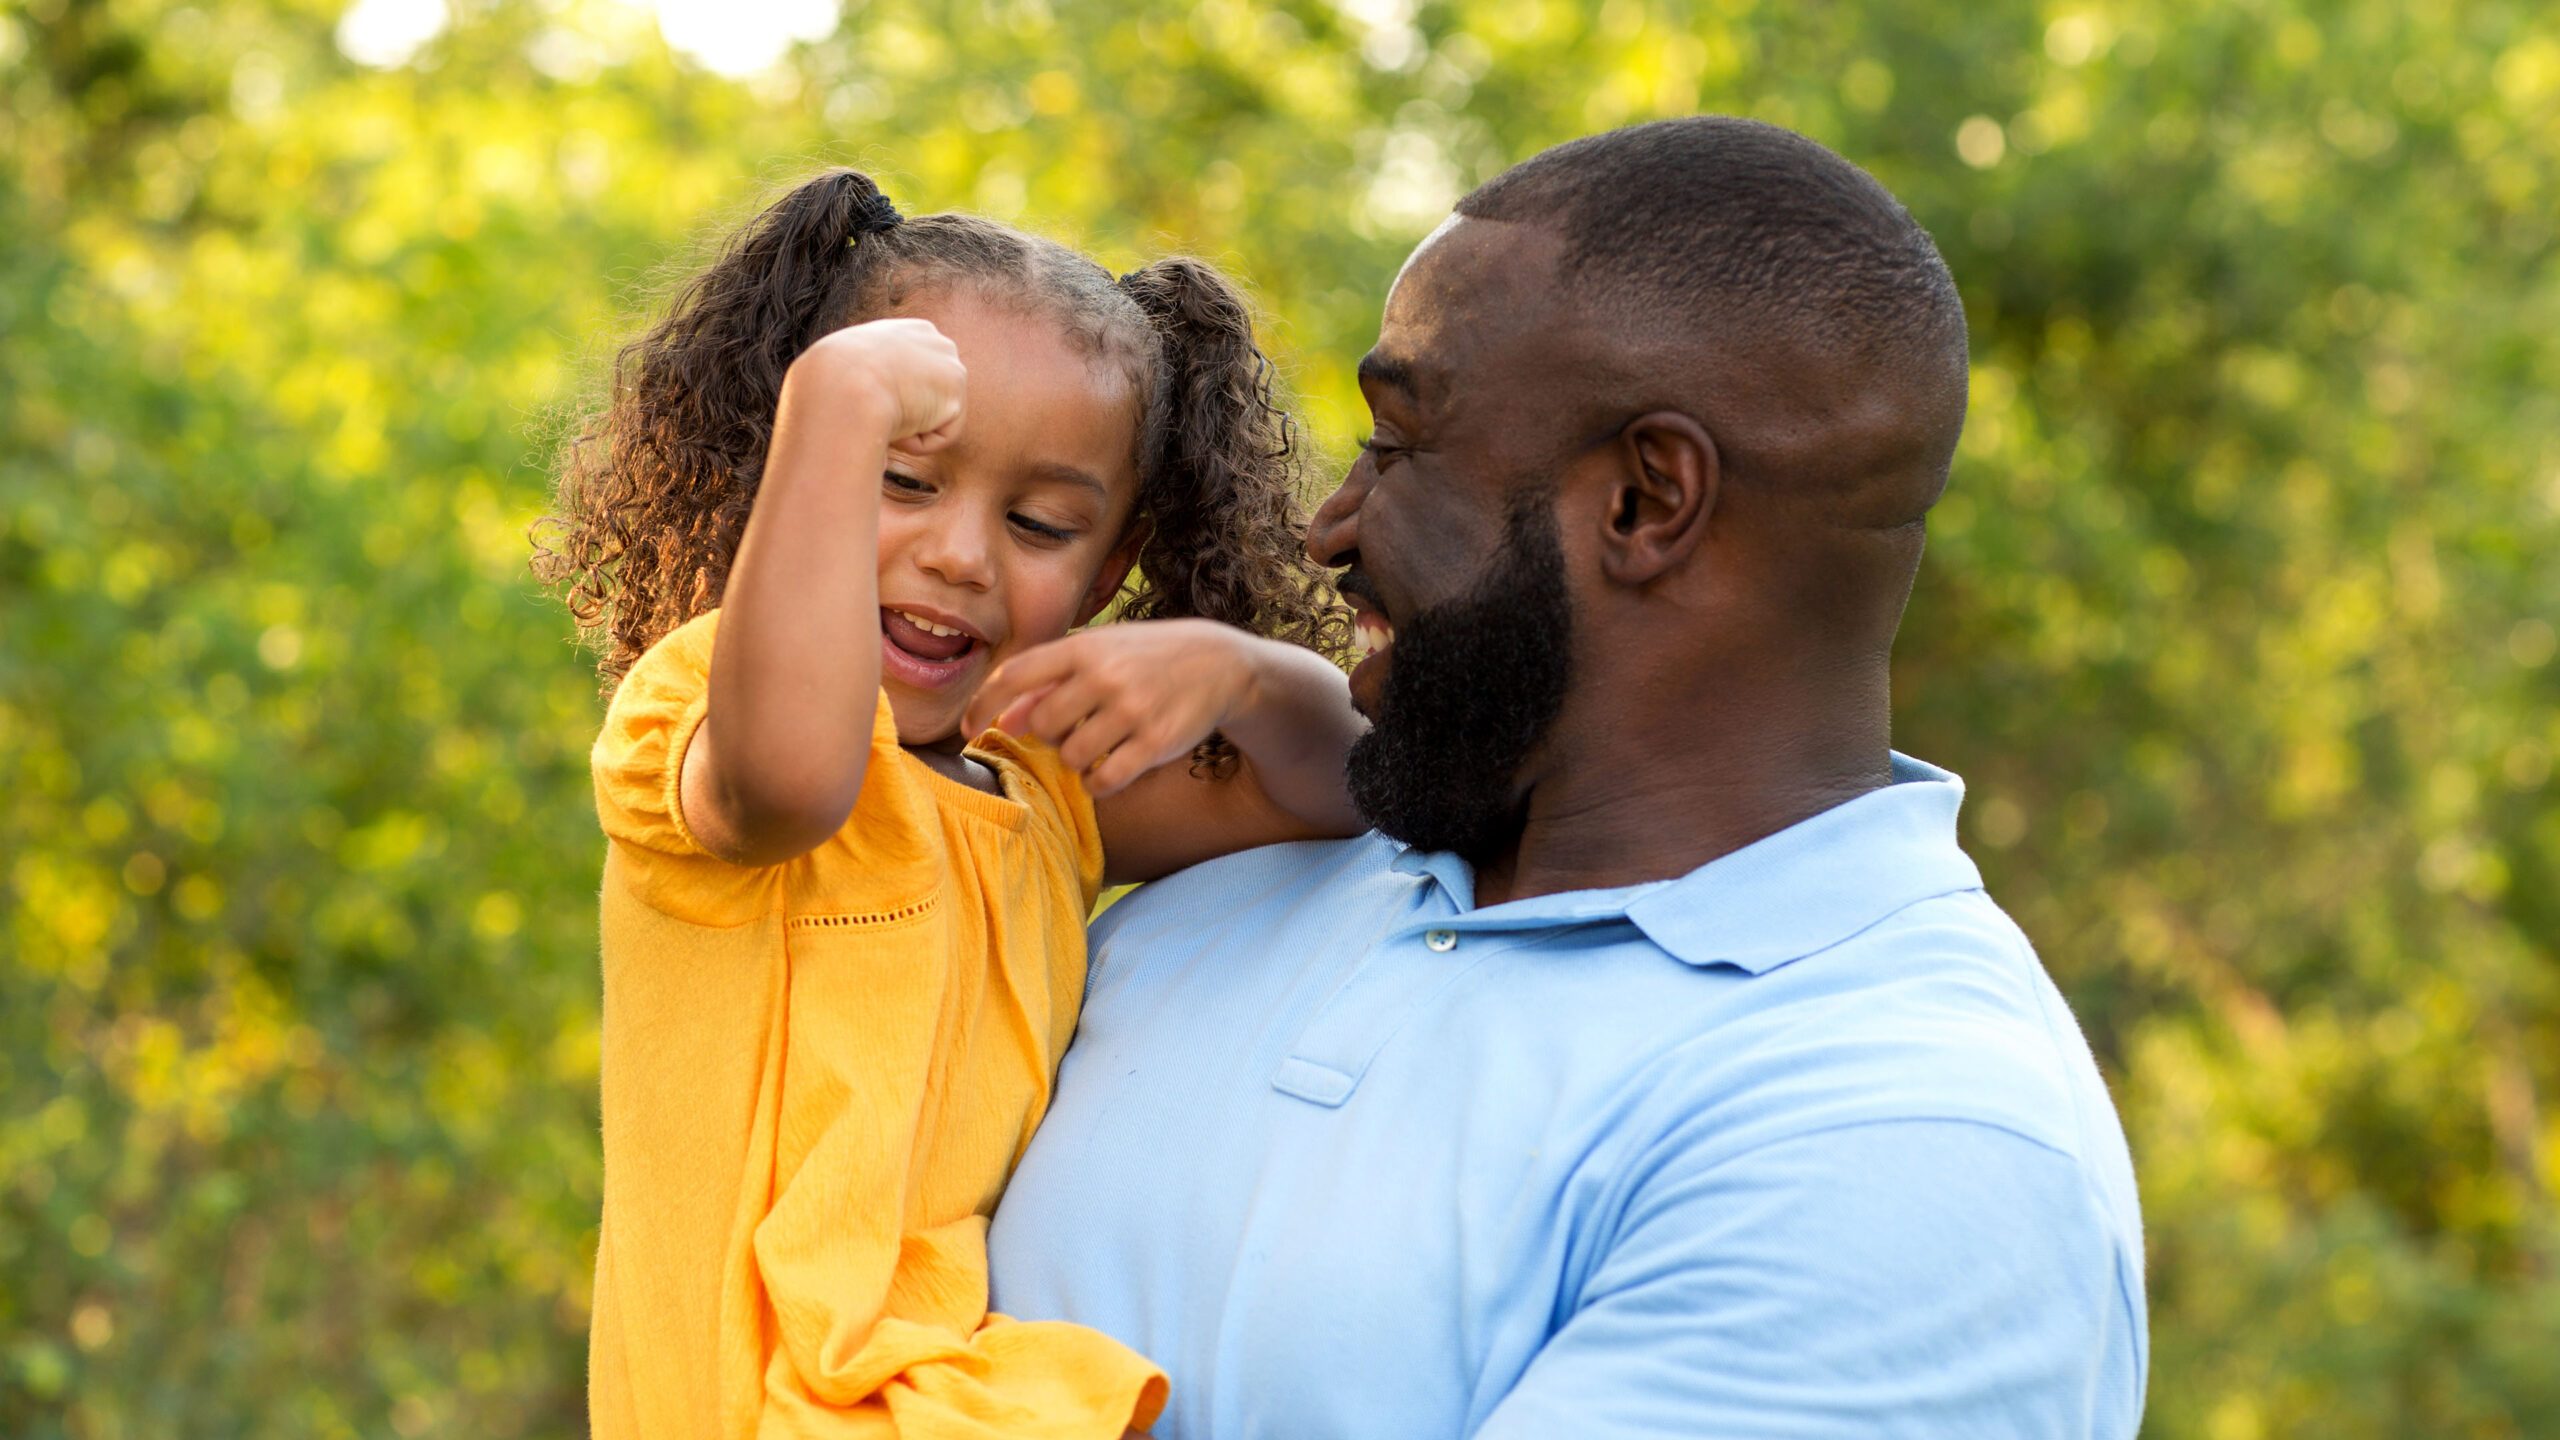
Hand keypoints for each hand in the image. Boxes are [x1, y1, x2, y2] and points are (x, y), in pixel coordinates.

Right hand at [786, 317, 966, 450]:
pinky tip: (897, 427)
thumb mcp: (847, 365)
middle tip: (876, 412)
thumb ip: (869, 375)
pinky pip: (937, 437)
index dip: (892, 395)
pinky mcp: (956, 397)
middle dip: (906, 411)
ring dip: (906, 426)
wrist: (841, 385)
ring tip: (881, 414)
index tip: (871, 399)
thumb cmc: (828, 380)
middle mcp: (937, 341)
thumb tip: (862, 403)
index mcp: (912, 330)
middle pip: (928, 396)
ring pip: (930, 418)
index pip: (915, 373)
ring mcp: (951, 366)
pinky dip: (916, 443)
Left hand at [964, 619, 1271, 797]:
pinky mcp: (1155, 744)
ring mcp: (1131, 711)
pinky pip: (1103, 780)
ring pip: (1071, 756)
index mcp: (1084, 648)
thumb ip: (1050, 680)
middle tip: (1073, 728)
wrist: (1219, 663)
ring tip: (1097, 745)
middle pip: (1043, 724)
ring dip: (1075, 760)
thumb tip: (1001, 718)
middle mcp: (1105, 677)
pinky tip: (1109, 768)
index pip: (1014, 675)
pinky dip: (1097, 782)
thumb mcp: (1100, 653)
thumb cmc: (1145, 658)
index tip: (968, 728)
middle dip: (1050, 734)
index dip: (982, 704)